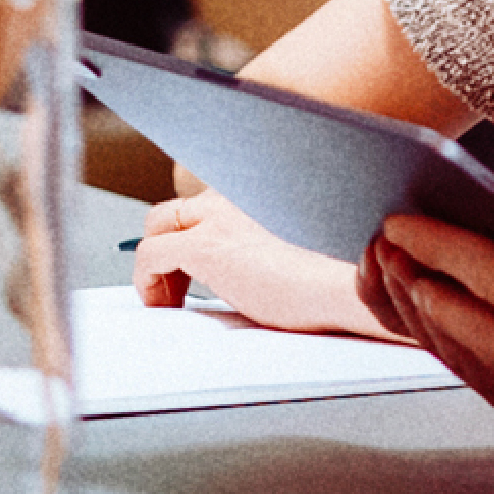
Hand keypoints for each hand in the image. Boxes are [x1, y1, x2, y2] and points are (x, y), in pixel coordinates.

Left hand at [131, 191, 394, 339]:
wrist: (344, 288)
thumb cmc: (332, 278)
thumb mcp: (291, 247)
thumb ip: (258, 244)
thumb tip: (233, 269)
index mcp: (255, 188)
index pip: (201, 202)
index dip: (189, 236)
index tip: (190, 272)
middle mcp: (234, 191)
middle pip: (173, 211)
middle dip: (167, 250)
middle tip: (176, 289)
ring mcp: (217, 215)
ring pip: (156, 227)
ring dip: (157, 268)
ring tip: (171, 301)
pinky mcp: (205, 244)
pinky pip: (150, 255)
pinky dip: (148, 283)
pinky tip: (167, 305)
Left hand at [370, 175, 493, 493]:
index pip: (481, 278)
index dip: (432, 245)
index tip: (394, 220)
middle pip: (463, 328)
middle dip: (414, 289)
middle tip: (379, 256)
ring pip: (480, 368)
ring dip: (436, 333)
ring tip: (411, 303)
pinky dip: (478, 371)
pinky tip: (483, 362)